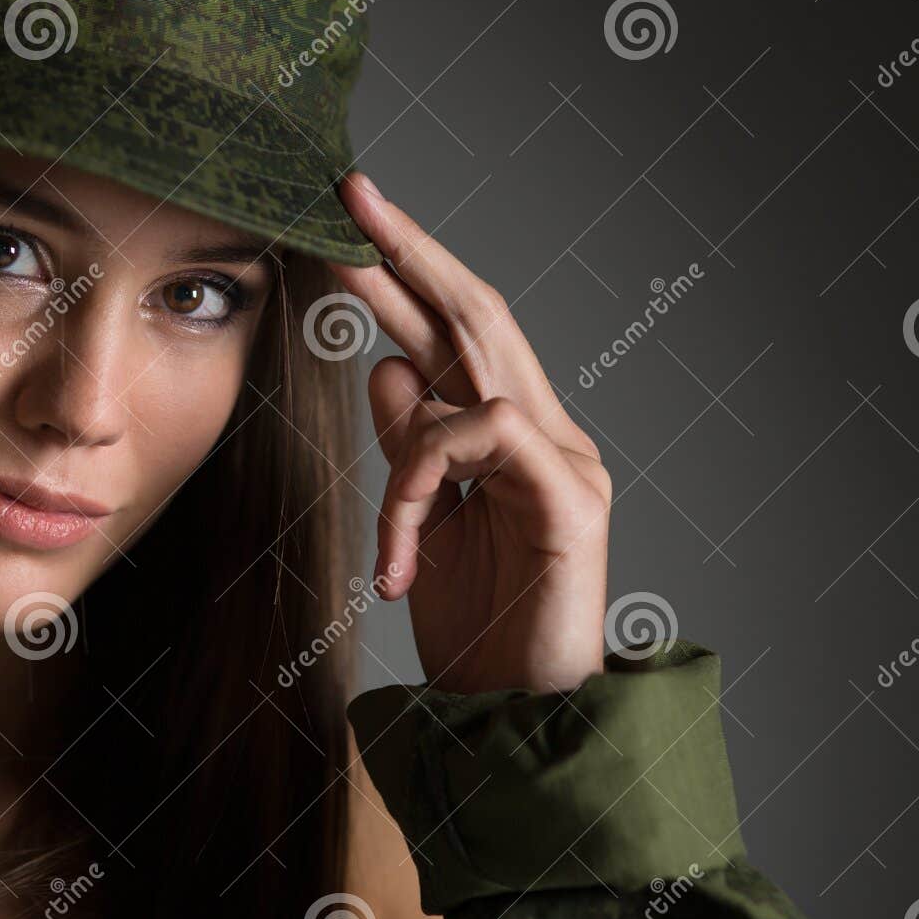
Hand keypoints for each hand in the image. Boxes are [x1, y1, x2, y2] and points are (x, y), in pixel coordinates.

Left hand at [329, 172, 610, 695]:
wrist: (514, 720)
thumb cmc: (473, 627)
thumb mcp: (420, 523)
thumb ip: (410, 446)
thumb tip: (383, 365)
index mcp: (509, 436)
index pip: (457, 329)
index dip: (408, 267)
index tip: (348, 218)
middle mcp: (545, 433)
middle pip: (477, 315)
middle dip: (409, 251)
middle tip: (348, 197)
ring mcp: (567, 463)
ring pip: (476, 368)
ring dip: (401, 389)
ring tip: (383, 470)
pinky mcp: (571, 502)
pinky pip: (485, 435)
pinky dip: (424, 469)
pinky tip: (407, 540)